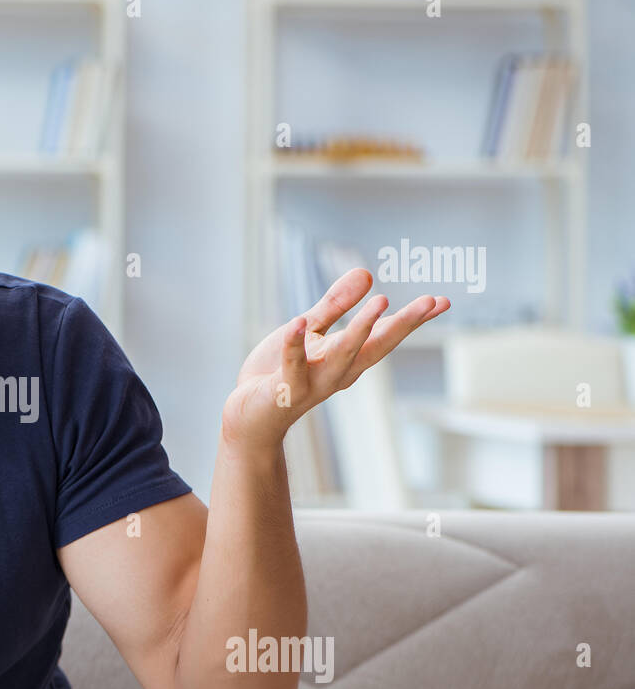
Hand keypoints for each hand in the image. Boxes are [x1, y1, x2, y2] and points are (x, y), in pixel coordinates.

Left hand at [222, 268, 449, 450]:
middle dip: (402, 325)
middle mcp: (338, 373)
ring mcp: (314, 384)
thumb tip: (366, 272)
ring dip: (361, 330)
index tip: (442, 301)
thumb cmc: (279, 372)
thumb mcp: (310, 330)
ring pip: (342, 357)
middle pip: (375, 347)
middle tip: (430, 302)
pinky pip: (292, 367)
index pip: (385, 336)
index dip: (412, 319)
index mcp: (347, 358)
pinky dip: (294, 346)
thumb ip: (335, 304)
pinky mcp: (285, 391)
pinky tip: (298, 322)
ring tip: (381, 302)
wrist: (247, 416)